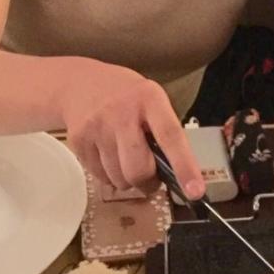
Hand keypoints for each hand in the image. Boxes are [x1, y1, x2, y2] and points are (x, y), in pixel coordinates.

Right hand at [59, 60, 204, 197]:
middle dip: (148, 182)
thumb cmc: (126, 96)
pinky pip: (100, 178)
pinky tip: (109, 156)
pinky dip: (109, 176)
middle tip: (151, 177)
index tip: (195, 191)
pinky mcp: (78, 141)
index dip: (184, 166)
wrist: (79, 82)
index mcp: (149, 99)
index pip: (170, 137)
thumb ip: (163, 131)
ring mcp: (97, 127)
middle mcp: (122, 112)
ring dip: (127, 180)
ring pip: (119, 179)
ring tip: (126, 159)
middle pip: (138, 169)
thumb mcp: (151, 99)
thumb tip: (175, 173)